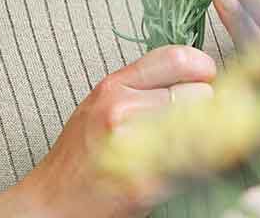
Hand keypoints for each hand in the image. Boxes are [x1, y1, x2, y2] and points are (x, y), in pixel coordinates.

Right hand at [0, 46, 215, 217]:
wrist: (52, 202)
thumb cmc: (79, 157)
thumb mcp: (101, 105)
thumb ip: (142, 86)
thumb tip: (194, 75)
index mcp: (113, 87)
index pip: (178, 58)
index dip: (202, 67)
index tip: (207, 79)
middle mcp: (121, 109)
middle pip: (198, 93)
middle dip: (204, 108)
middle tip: (193, 122)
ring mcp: (134, 145)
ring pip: (203, 128)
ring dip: (204, 139)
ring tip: (185, 147)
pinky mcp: (145, 181)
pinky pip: (195, 165)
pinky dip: (199, 166)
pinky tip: (182, 168)